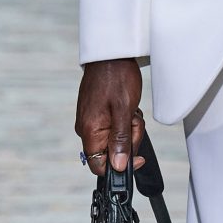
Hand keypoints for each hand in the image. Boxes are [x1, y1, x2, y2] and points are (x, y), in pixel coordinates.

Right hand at [75, 58, 144, 175]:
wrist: (112, 55)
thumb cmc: (116, 77)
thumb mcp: (124, 111)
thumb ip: (121, 141)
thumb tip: (118, 167)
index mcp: (89, 131)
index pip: (99, 166)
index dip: (119, 167)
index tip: (136, 157)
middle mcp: (86, 129)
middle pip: (111, 152)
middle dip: (129, 140)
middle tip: (134, 120)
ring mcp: (92, 122)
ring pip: (116, 140)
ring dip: (130, 128)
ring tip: (131, 110)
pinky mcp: (98, 115)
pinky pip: (115, 128)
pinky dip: (126, 121)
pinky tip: (128, 108)